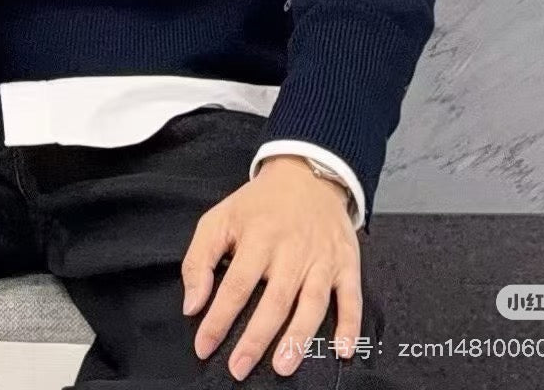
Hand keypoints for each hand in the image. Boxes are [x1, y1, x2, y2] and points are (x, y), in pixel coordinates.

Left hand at [181, 155, 361, 380]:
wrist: (306, 174)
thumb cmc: (258, 205)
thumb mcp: (220, 219)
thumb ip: (199, 260)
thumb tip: (192, 305)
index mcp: (258, 237)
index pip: (235, 285)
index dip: (219, 319)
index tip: (203, 346)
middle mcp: (291, 250)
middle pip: (274, 300)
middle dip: (255, 338)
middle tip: (238, 369)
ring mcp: (322, 258)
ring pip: (312, 303)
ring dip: (298, 337)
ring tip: (283, 366)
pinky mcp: (347, 263)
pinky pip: (351, 297)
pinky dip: (349, 324)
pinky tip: (342, 350)